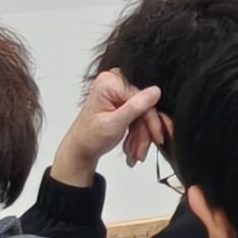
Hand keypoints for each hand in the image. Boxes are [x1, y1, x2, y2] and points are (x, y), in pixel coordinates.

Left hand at [48, 70, 159, 187]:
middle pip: (144, 107)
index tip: (156, 136)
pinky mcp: (124, 105)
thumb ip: (135, 107)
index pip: (142, 97)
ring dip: (142, 137)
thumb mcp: (113, 124)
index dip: (150, 119)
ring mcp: (119, 95)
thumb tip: (155, 91)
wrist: (80, 150)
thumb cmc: (88, 137)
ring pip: (144, 115)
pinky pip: (140, 118)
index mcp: (110, 83)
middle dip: (144, 132)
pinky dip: (138, 135)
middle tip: (142, 150)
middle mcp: (115, 85)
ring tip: (135, 153)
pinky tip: (132, 148)